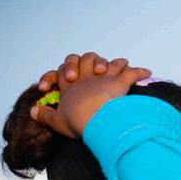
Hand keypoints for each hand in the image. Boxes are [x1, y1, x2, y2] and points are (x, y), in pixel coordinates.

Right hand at [30, 52, 150, 137]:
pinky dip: (140, 71)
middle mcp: (87, 77)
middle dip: (87, 61)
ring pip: (109, 62)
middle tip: (91, 72)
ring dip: (113, 63)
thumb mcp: (57, 120)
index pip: (63, 71)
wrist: (94, 116)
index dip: (61, 73)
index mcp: (70, 85)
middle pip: (85, 58)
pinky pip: (132, 72)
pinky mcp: (120, 81)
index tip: (64, 83)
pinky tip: (148, 71)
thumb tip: (33, 111)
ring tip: (118, 65)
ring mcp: (104, 77)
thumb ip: (45, 115)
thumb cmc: (77, 119)